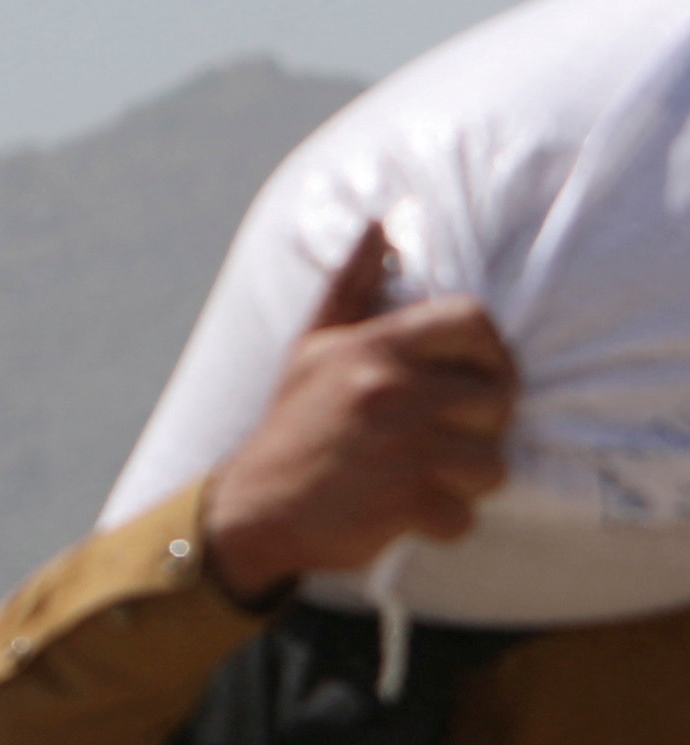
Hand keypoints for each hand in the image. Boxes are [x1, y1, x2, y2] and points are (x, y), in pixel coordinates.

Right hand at [204, 225, 519, 599]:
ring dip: (462, 482)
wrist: (248, 512)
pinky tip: (400, 514)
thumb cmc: (293, 426)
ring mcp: (400, 449)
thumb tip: (383, 220)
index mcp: (374, 347)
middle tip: (434, 442)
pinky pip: (463, 516)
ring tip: (416, 479)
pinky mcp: (402, 504)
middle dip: (478, 429)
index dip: (490, 354)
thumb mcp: (315, 348)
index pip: (474, 321)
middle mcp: (390, 390)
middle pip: (498, 401)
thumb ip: (354, 285)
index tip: (472, 380)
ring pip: (491, 465)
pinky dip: (439, 524)